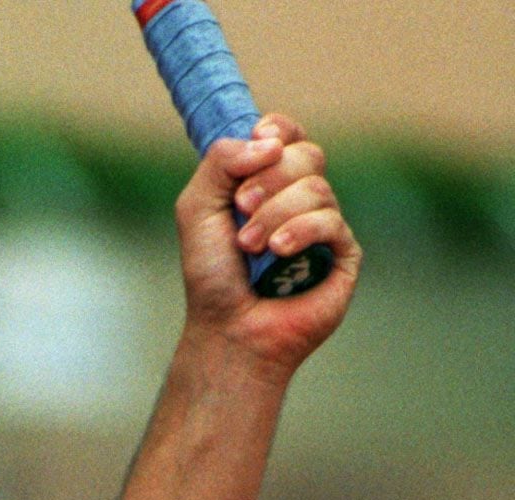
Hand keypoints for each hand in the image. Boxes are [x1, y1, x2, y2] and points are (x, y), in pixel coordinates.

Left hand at [175, 113, 360, 377]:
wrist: (228, 329)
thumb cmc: (212, 275)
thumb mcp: (196, 209)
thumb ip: (219, 163)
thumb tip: (266, 140)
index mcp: (267, 184)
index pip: (288, 136)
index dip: (278, 129)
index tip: (260, 138)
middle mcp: (300, 199)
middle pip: (306, 154)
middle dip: (270, 176)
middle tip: (241, 206)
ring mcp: (325, 224)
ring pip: (317, 187)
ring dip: (275, 212)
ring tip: (249, 245)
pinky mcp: (343, 253)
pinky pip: (331, 221)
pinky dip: (299, 231)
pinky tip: (277, 252)